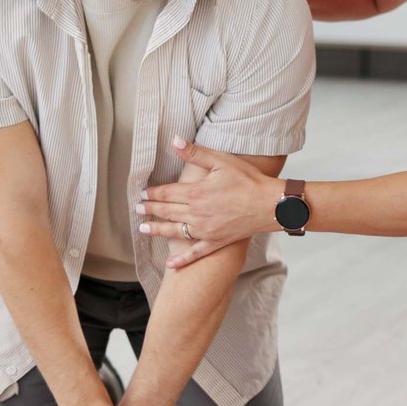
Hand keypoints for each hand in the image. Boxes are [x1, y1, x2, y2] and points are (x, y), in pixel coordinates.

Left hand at [137, 137, 281, 267]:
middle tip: (137, 209)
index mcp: (195, 193)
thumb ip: (195, 153)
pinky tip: (170, 264)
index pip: (167, 193)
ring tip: (143, 229)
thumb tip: (174, 141)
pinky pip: (195, 253)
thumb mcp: (221, 161)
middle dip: (150, 209)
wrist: (269, 205)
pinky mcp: (216, 242)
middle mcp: (196, 214)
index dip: (153, 193)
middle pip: (167, 212)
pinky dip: (182, 260)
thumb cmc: (248, 181)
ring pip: (175, 231)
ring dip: (157, 230)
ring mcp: (205, 230)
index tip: (142, 193)